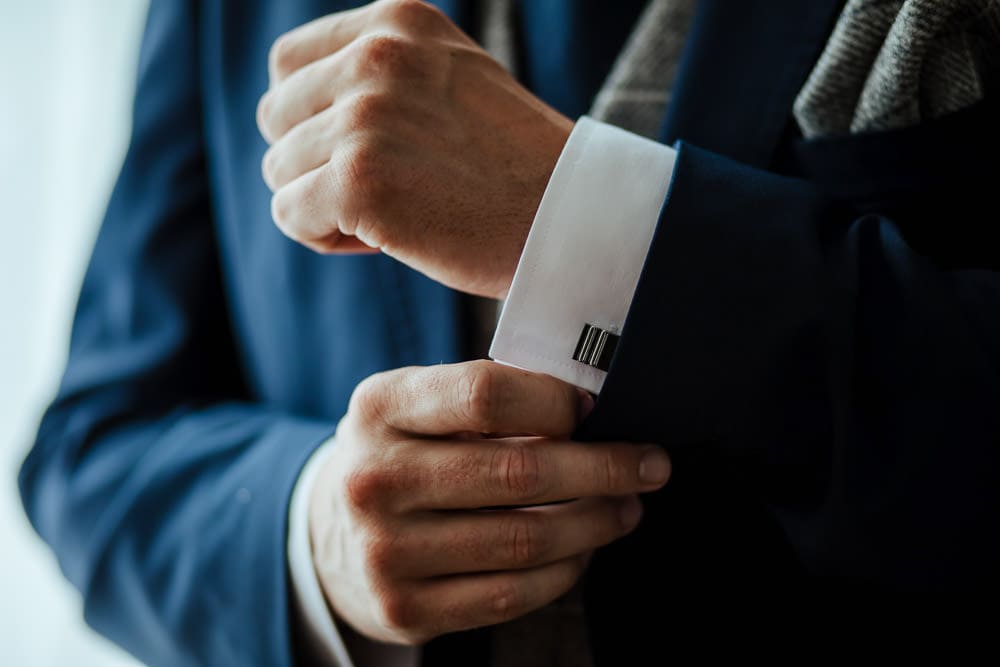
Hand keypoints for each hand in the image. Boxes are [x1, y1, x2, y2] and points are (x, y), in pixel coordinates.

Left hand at [257, 0, 572, 298]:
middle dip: (314, 163)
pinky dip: (323, 236)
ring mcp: (366, 117)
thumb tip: (289, 101)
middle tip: (383, 190)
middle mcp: (376, 57)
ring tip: (392, 214)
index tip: (365, 150)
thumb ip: (380, 71)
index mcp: (398, 23)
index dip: (311, 117)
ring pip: (279, 171)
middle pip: (276, 119)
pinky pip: (290, 215)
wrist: (571, 219)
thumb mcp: (449, 76)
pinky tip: (380, 241)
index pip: (288, 64)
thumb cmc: (512, 164)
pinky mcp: (360, 181)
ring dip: (324, 204)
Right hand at [309, 361, 670, 644]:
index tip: (597, 408)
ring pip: (525, 539)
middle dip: (604, 468)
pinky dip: (566, 571)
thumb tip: (592, 406)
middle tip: (650, 464)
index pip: (486, 395)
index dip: (556, 401)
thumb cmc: (405, 452)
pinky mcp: (403, 608)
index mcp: (380, 407)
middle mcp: (373, 479)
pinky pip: (512, 595)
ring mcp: (385, 550)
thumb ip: (488, 394)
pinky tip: (586, 549)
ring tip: (627, 507)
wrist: (336, 533)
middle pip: (519, 472)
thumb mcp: (421, 402)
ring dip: (597, 523)